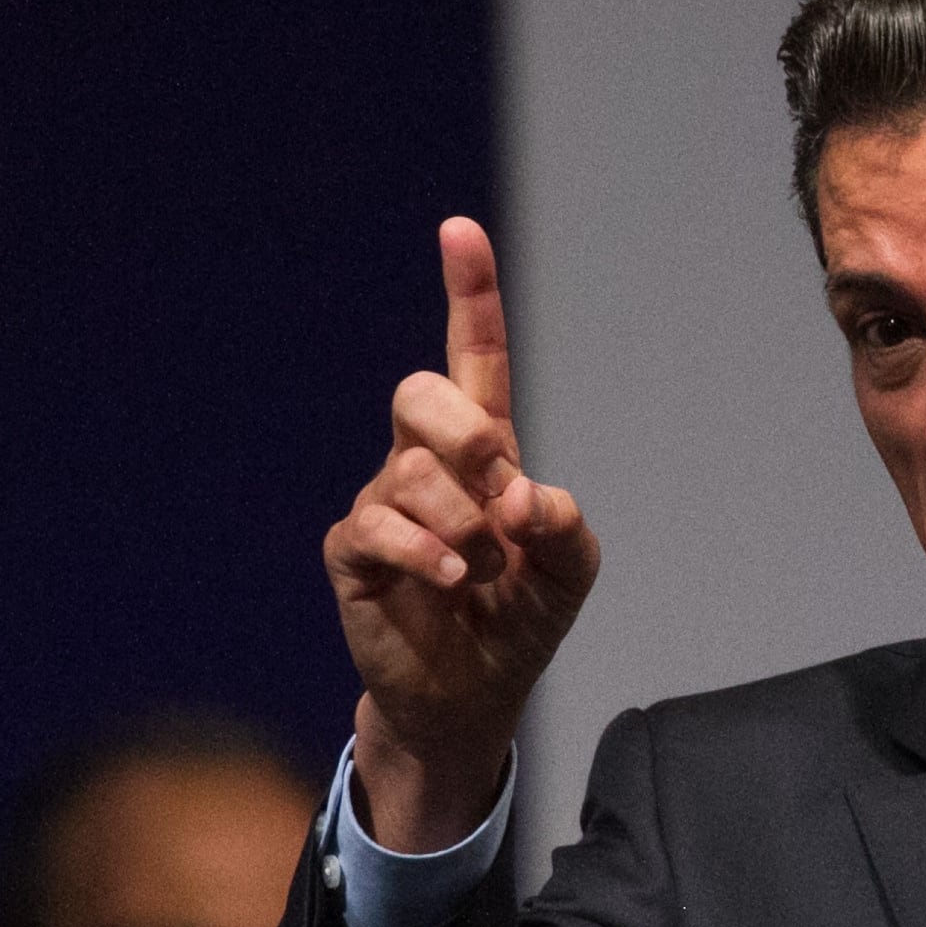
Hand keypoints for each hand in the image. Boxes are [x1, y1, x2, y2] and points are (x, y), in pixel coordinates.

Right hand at [325, 217, 599, 850]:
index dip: (468, 294)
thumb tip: (526, 497)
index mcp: (483, 450)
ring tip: (484, 573)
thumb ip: (566, 527)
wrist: (471, 696)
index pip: (472, 356)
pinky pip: (380, 526)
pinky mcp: (354, 552)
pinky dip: (429, 552)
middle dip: (466, 435)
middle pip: (422, 395)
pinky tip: (453, 580)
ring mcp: (384, 503)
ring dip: (467, 527)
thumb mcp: (570, 572)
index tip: (460, 230)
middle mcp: (424, 463)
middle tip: (500, 494)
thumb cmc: (518, 621)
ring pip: (414, 473)